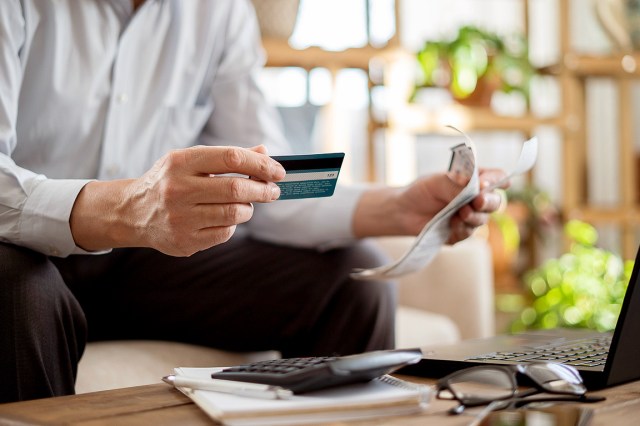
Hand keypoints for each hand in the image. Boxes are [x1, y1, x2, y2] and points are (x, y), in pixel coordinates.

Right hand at [70, 145, 284, 255]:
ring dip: (248, 208)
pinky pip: (225, 233)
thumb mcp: (190, 161)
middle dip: (263, 190)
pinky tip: (224, 219)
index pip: (231, 158)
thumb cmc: (169, 182)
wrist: (133, 212)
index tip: (278, 171)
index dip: (260, 164)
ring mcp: (180, 217)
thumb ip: (226, 157)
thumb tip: (264, 153)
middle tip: (273, 191)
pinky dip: (232, 225)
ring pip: (234, 213)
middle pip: (236, 188)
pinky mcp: (185, 241)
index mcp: (181, 162)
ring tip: (245, 204)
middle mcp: (178, 189)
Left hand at [353, 169, 507, 243]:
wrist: (402, 211)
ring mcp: (469, 217)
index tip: (485, 184)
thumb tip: (477, 187)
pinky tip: (452, 226)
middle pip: (495, 201)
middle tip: (477, 202)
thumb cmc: (421, 191)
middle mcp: (476, 199)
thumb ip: (457, 182)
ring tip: (460, 214)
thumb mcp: (437, 181)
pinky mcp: (460, 233)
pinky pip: (468, 234)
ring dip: (473, 217)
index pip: (496, 177)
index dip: (497, 180)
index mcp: (474, 180)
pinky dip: (461, 230)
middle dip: (488, 202)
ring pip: (483, 220)